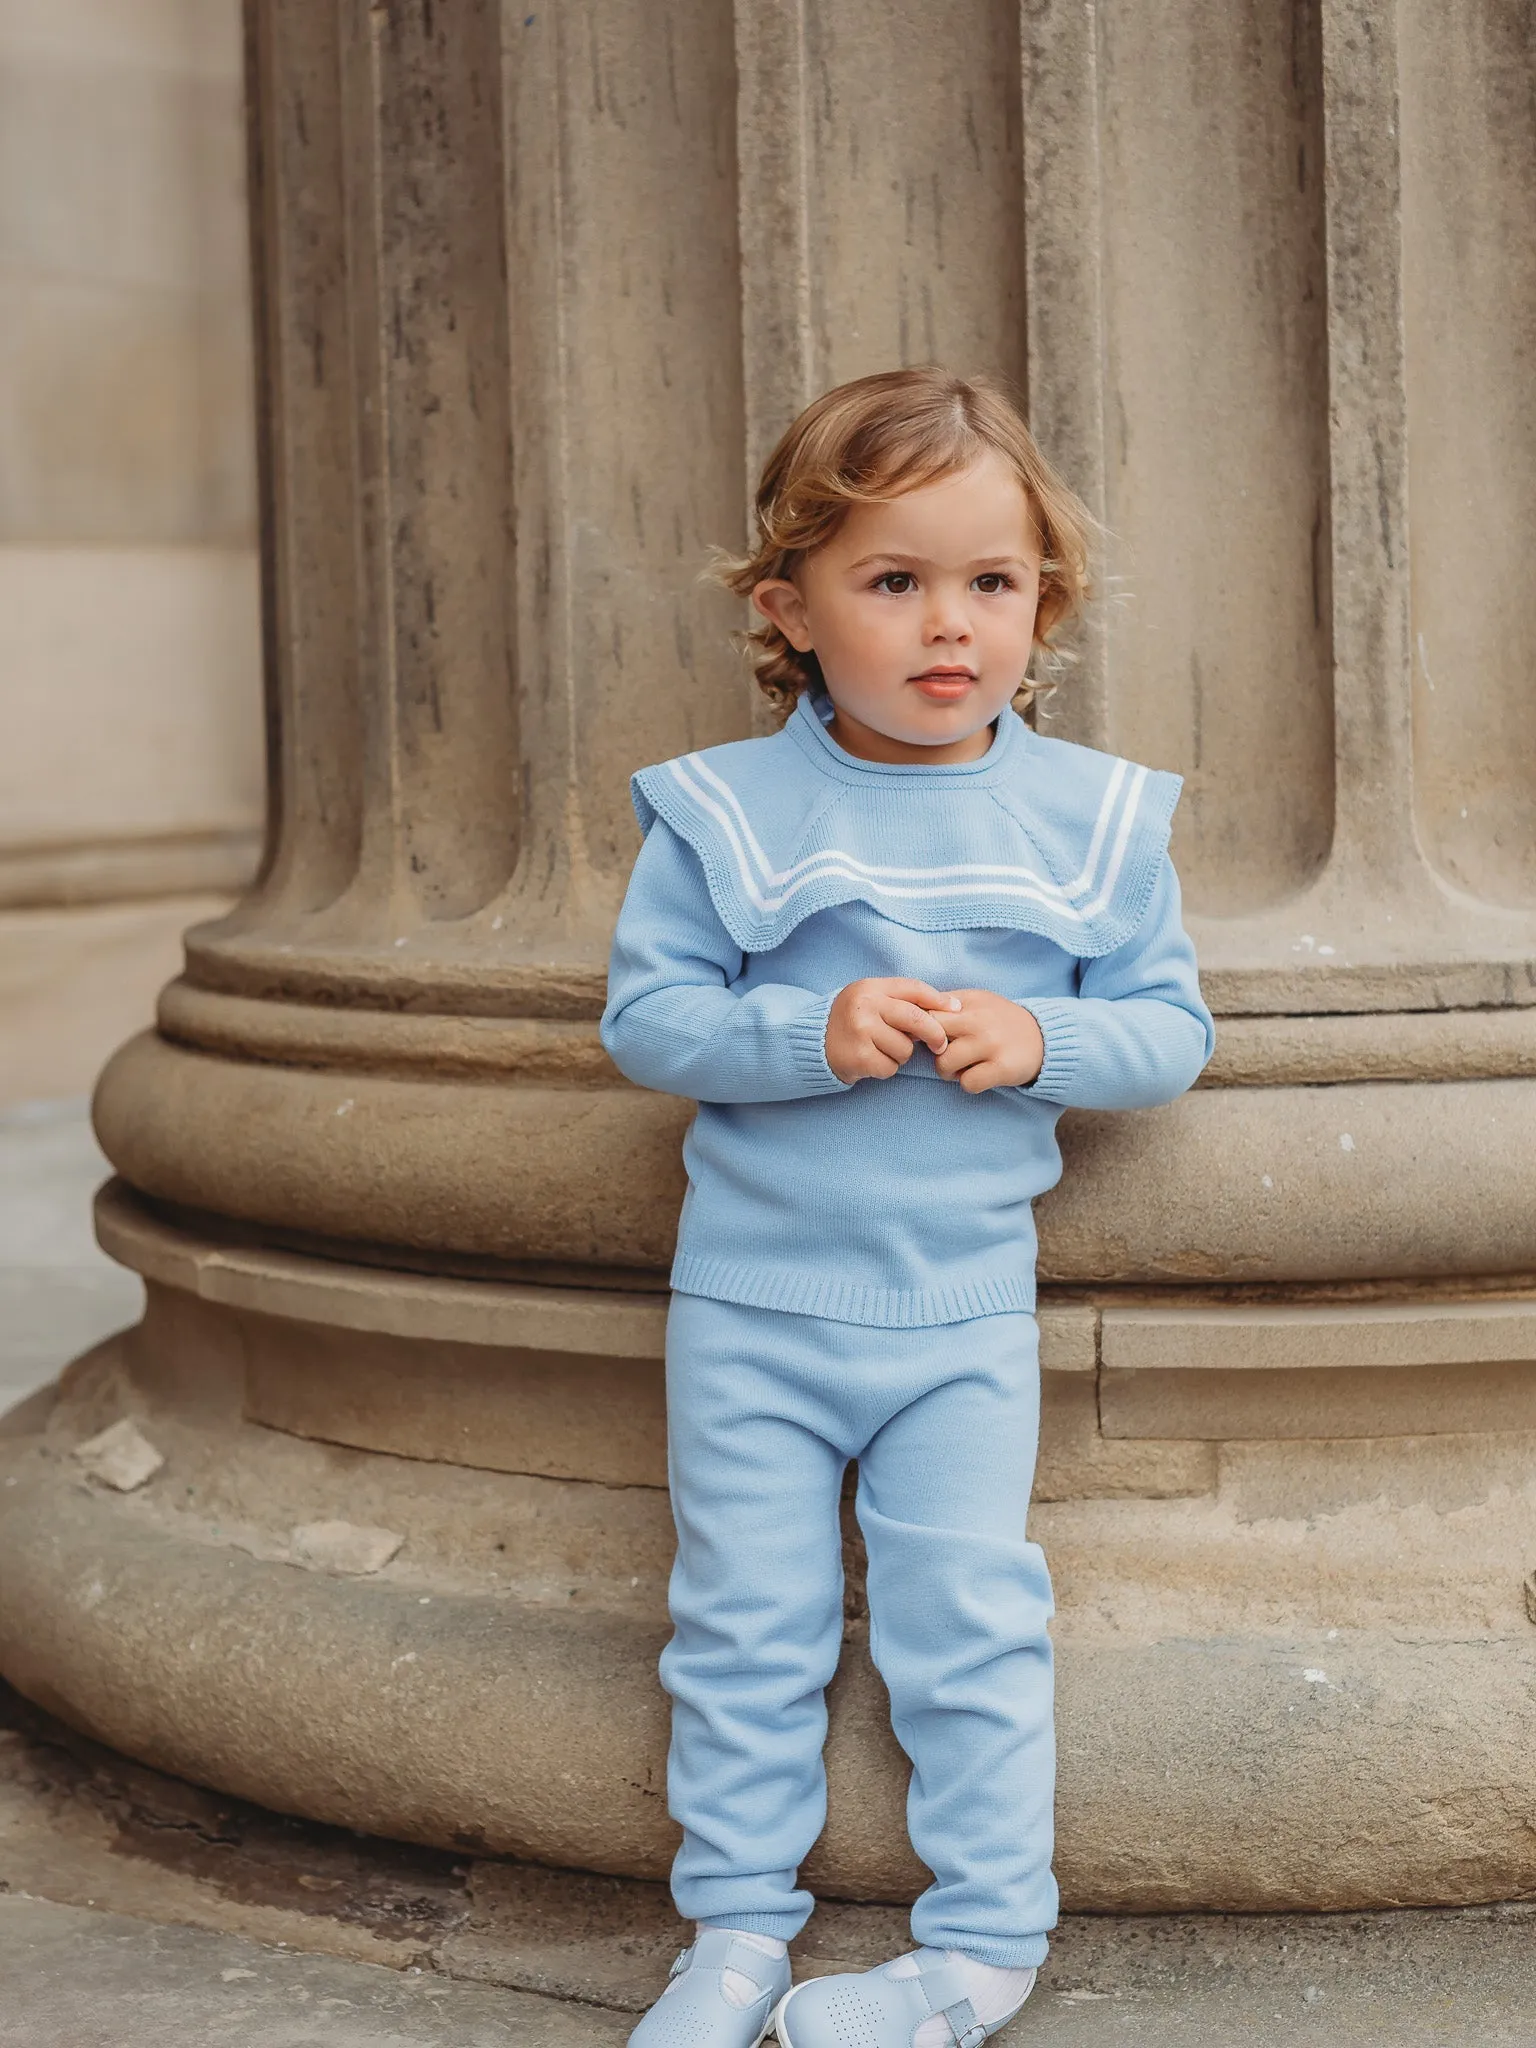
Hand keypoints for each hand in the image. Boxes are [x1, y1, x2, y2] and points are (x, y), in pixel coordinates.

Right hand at [825, 978, 961, 1083]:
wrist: (814, 1042)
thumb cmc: (853, 1020)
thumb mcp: (872, 1000)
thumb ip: (904, 1000)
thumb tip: (952, 1006)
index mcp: (871, 988)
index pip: (913, 989)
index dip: (939, 1000)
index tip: (956, 1010)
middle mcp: (865, 1006)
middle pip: (916, 1020)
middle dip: (934, 1034)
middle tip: (940, 1044)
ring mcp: (861, 1032)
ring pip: (905, 1048)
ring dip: (901, 1054)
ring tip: (883, 1049)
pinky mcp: (859, 1057)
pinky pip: (891, 1067)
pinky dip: (887, 1068)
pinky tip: (872, 1061)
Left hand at [932, 988, 1045, 1091]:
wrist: (1044, 1038)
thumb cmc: (1000, 1021)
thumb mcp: (978, 1002)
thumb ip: (948, 1004)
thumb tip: (912, 1012)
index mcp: (970, 1001)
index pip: (928, 1012)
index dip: (921, 1027)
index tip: (927, 1036)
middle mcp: (980, 1020)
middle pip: (932, 1035)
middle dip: (931, 1048)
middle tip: (942, 1052)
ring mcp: (991, 1044)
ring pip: (944, 1063)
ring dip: (947, 1071)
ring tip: (961, 1067)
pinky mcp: (1002, 1068)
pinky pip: (967, 1083)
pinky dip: (968, 1084)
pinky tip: (978, 1076)